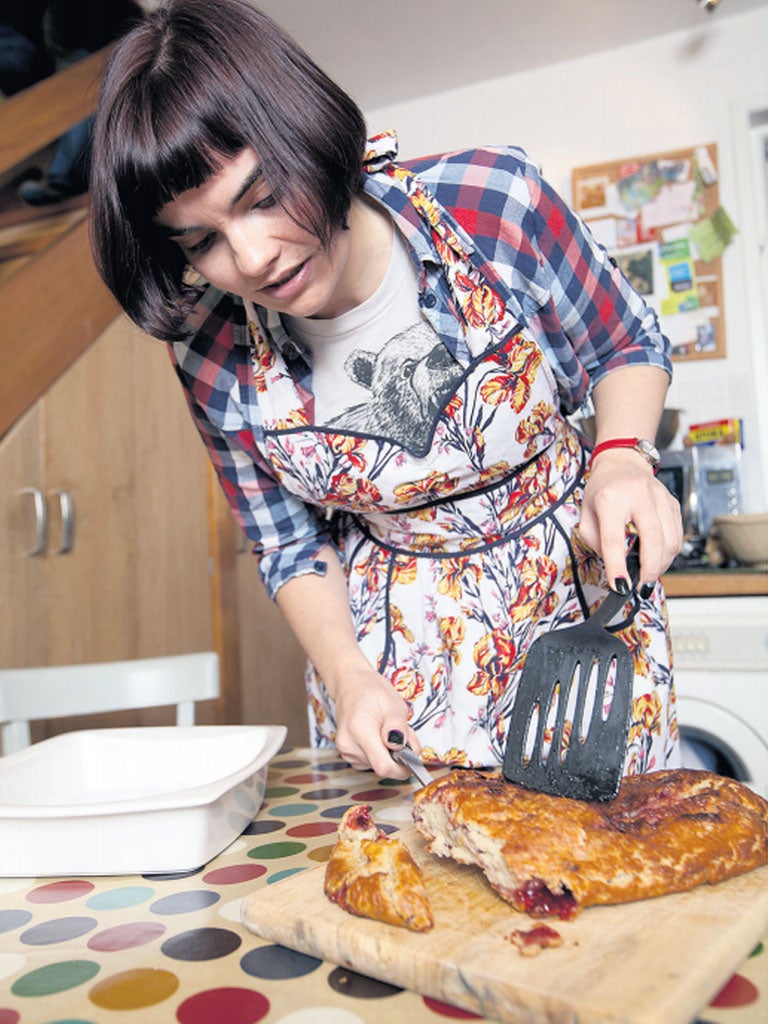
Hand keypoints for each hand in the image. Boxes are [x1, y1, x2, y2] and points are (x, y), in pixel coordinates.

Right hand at [332, 665, 420, 778]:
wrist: (350, 684)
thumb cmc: (372, 691)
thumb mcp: (394, 704)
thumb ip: (400, 728)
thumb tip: (404, 750)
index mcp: (360, 730)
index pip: (383, 766)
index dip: (401, 769)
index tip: (412, 762)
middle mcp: (348, 744)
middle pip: (380, 766)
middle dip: (396, 756)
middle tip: (401, 734)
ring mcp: (345, 750)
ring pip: (375, 765)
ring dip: (387, 753)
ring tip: (387, 731)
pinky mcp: (346, 752)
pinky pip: (368, 762)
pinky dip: (378, 753)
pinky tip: (377, 736)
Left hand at [577, 449, 682, 587]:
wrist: (622, 461)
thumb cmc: (602, 489)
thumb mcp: (586, 513)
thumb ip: (595, 541)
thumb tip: (614, 565)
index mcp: (610, 498)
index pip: (614, 539)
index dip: (617, 566)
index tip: (620, 586)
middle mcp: (638, 495)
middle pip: (653, 540)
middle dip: (650, 569)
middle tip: (642, 586)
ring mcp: (659, 498)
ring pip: (670, 540)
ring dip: (662, 564)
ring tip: (649, 573)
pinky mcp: (673, 502)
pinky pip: (677, 534)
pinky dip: (670, 552)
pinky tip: (658, 557)